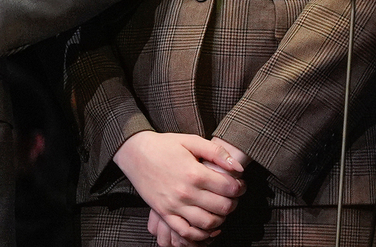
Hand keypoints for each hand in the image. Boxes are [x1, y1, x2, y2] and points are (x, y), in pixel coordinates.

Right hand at [114, 131, 244, 241]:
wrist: (135, 153)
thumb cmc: (165, 145)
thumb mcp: (193, 141)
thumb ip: (217, 152)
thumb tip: (238, 167)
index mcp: (195, 173)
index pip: (229, 188)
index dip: (240, 187)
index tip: (241, 184)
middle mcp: (185, 193)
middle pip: (221, 207)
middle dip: (233, 203)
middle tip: (234, 197)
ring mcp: (173, 206)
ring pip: (206, 223)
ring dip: (220, 219)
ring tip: (222, 210)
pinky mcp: (163, 213)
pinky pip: (184, 232)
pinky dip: (199, 235)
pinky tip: (208, 228)